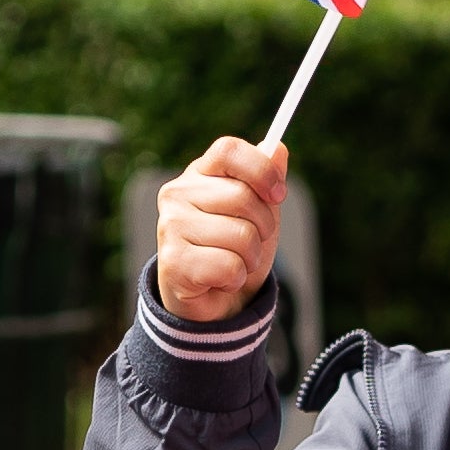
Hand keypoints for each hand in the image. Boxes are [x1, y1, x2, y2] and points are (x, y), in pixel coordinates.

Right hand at [152, 136, 284, 326]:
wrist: (213, 300)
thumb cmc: (235, 249)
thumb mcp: (259, 211)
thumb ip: (266, 179)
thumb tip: (278, 149)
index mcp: (199, 173)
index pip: (229, 150)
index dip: (261, 169)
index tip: (278, 194)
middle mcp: (178, 193)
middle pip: (243, 197)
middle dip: (262, 226)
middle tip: (251, 242)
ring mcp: (171, 226)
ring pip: (241, 235)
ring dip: (250, 257)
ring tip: (233, 262)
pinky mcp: (172, 262)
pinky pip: (229, 266)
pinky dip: (235, 279)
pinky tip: (219, 279)